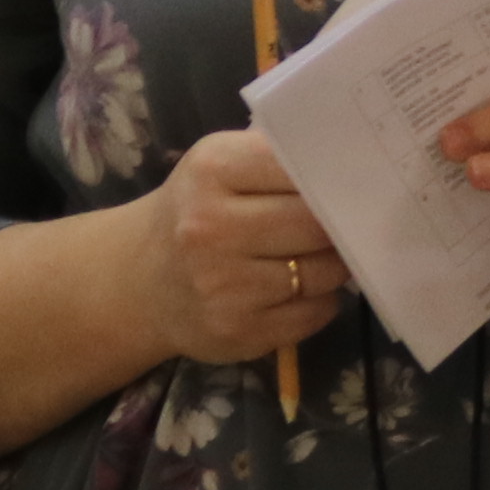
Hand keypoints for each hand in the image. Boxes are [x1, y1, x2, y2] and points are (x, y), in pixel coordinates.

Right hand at [141, 126, 347, 369]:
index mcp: (212, 170)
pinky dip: (320, 301)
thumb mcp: (219, 166)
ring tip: (315, 256)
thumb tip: (349, 165)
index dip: (331, 177)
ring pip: (323, 272)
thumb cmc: (194, 212)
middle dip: (339, 226)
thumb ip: (275, 158)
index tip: (348, 183)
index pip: (300, 167)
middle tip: (343, 224)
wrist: (139, 282)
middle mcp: (212, 228)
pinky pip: (314, 313)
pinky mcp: (239, 331)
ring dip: (333, 266)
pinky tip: (300, 290)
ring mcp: (225, 286)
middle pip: (317, 224)